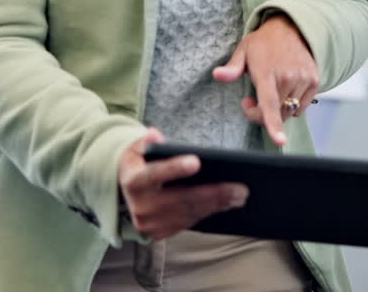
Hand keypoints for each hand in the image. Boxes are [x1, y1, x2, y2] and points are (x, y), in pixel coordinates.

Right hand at [117, 128, 247, 240]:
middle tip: (239, 189)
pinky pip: (188, 223)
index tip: (196, 162)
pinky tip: (226, 204)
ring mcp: (149, 223)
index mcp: (133, 181)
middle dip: (212, 194)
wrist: (128, 190)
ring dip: (216, 205)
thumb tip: (154, 135)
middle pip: (180, 199)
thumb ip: (148, 141)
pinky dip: (208, 212)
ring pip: (188, 213)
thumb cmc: (141, 164)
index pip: (154, 174)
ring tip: (238, 196)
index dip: (174, 168)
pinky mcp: (159, 233)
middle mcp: (140, 206)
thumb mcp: (139, 147)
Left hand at [212, 12, 318, 145]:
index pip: (270, 103)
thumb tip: (217, 75)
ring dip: (277, 110)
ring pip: (289, 112)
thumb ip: (231, 68)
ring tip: (270, 92)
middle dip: (261, 115)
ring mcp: (303, 79)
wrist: (291, 27)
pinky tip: (284, 89)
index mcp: (267, 72)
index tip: (280, 140)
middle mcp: (288, 77)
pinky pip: (302, 107)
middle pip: (277, 114)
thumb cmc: (263, 43)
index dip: (273, 124)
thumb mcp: (243, 51)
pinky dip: (292, 104)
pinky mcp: (314, 80)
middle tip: (251, 101)